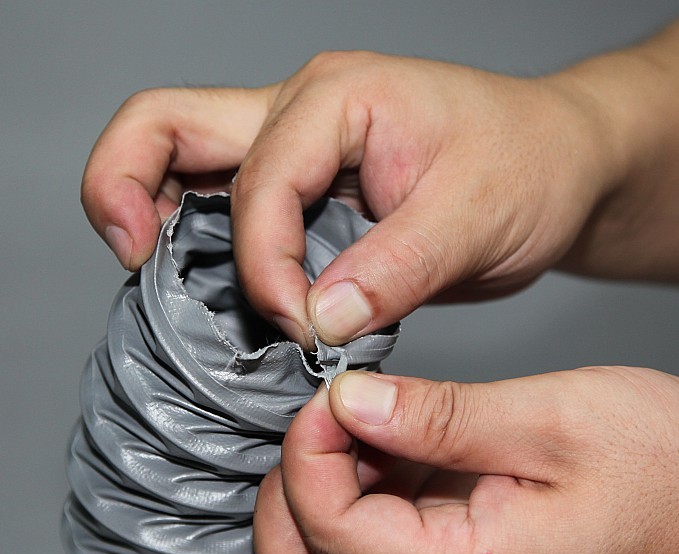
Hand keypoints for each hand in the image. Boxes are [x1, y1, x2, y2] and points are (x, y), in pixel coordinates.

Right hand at [81, 52, 616, 346]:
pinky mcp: (303, 194)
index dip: (263, 266)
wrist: (555, 169)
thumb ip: (395, 269)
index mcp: (337, 100)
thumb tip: (320, 320)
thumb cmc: (528, 169)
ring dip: (152, 217)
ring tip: (157, 282)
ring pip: (180, 162)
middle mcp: (299, 113)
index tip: (302, 328)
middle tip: (132, 261)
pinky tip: (218, 294)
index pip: (260, 185)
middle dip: (123, 188)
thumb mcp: (476, 220)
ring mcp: (293, 150)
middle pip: (165, 125)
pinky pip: (222, 208)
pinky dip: (198, 247)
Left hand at [254, 367, 678, 553]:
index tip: (332, 396)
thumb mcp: (553, 418)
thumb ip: (438, 416)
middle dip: (287, 502)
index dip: (308, 455)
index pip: (330, 534)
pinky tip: (394, 437)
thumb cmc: (671, 471)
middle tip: (317, 430)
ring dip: (325, 490)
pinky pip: (380, 540)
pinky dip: (365, 487)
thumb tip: (348, 402)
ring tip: (361, 423)